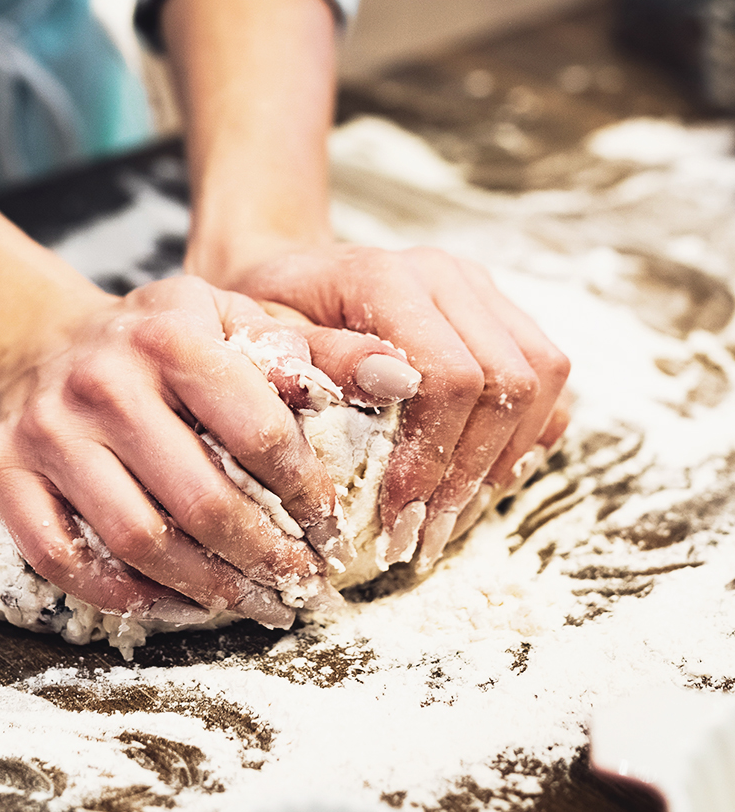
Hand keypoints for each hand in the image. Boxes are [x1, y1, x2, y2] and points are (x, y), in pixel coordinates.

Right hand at [0, 154, 412, 625]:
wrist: (40, 341)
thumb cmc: (159, 340)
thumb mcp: (236, 319)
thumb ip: (319, 350)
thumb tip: (406, 376)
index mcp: (173, 331)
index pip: (261, 432)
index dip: (308, 497)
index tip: (334, 535)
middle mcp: (104, 378)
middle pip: (200, 500)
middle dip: (263, 559)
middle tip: (301, 590)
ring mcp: (48, 428)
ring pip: (136, 539)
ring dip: (204, 590)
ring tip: (251, 605)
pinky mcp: (4, 470)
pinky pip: (64, 558)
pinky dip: (123, 596)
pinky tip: (171, 606)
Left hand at [223, 243, 571, 570]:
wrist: (287, 282)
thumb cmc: (265, 320)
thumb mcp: (264, 342)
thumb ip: (321, 359)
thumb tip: (394, 384)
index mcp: (387, 277)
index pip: (449, 375)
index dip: (433, 457)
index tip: (398, 518)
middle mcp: (446, 275)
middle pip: (507, 381)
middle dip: (471, 473)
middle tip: (425, 537)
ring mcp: (480, 289)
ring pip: (543, 377)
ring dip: (506, 460)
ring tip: (452, 517)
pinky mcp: (500, 312)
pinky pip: (548, 377)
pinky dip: (526, 435)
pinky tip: (479, 480)